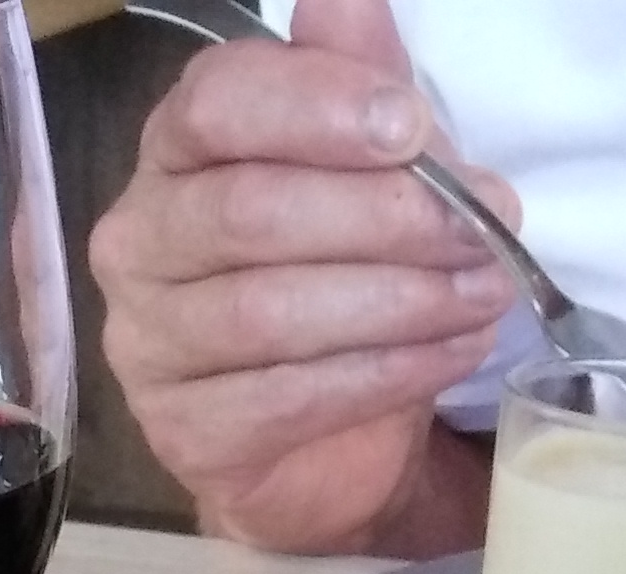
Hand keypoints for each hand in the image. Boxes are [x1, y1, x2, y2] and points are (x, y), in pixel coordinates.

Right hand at [88, 0, 518, 553]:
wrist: (325, 439)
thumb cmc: (343, 279)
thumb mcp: (370, 168)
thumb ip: (357, 82)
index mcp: (177, 152)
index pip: (217, 104)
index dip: (317, 108)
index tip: (412, 127)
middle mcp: (139, 241)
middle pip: (250, 212)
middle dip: (385, 217)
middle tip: (486, 227)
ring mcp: (147, 344)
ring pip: (269, 311)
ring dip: (399, 300)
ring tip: (486, 292)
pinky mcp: (184, 433)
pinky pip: (287, 398)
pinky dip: (386, 373)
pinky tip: (453, 350)